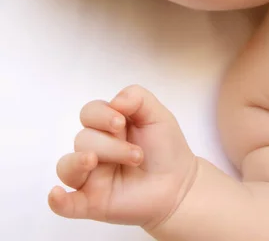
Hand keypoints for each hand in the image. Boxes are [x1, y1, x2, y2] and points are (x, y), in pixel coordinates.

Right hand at [49, 85, 197, 228]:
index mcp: (108, 127)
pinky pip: (65, 204)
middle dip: (110, 145)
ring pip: (68, 165)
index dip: (101, 115)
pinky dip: (58, 200)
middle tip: (137, 155)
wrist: (178, 183)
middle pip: (82, 138)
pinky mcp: (92, 202)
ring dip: (80, 162)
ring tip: (95, 162)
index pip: (89, 113)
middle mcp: (95, 149)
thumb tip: (114, 102)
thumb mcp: (157, 114)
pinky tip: (57, 195)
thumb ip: (137, 97)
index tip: (121, 123)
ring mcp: (91, 177)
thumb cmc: (165, 148)